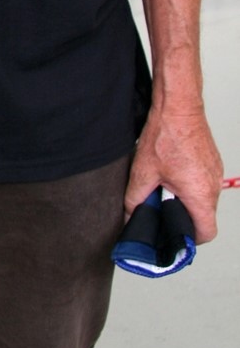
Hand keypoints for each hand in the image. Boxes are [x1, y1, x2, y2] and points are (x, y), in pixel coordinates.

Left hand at [124, 96, 222, 243]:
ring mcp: (216, 173)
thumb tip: (131, 216)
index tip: (175, 236)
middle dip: (184, 218)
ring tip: (167, 190)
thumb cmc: (166, 135)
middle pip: (205, 217)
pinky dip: (191, 187)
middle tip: (164, 211)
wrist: (178, 107)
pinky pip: (205, 184)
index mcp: (200, 194)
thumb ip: (136, 200)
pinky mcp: (213, 163)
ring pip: (205, 200)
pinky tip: (173, 176)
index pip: (206, 233)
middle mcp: (213, 186)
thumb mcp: (143, 172)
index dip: (190, 240)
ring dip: (187, 201)